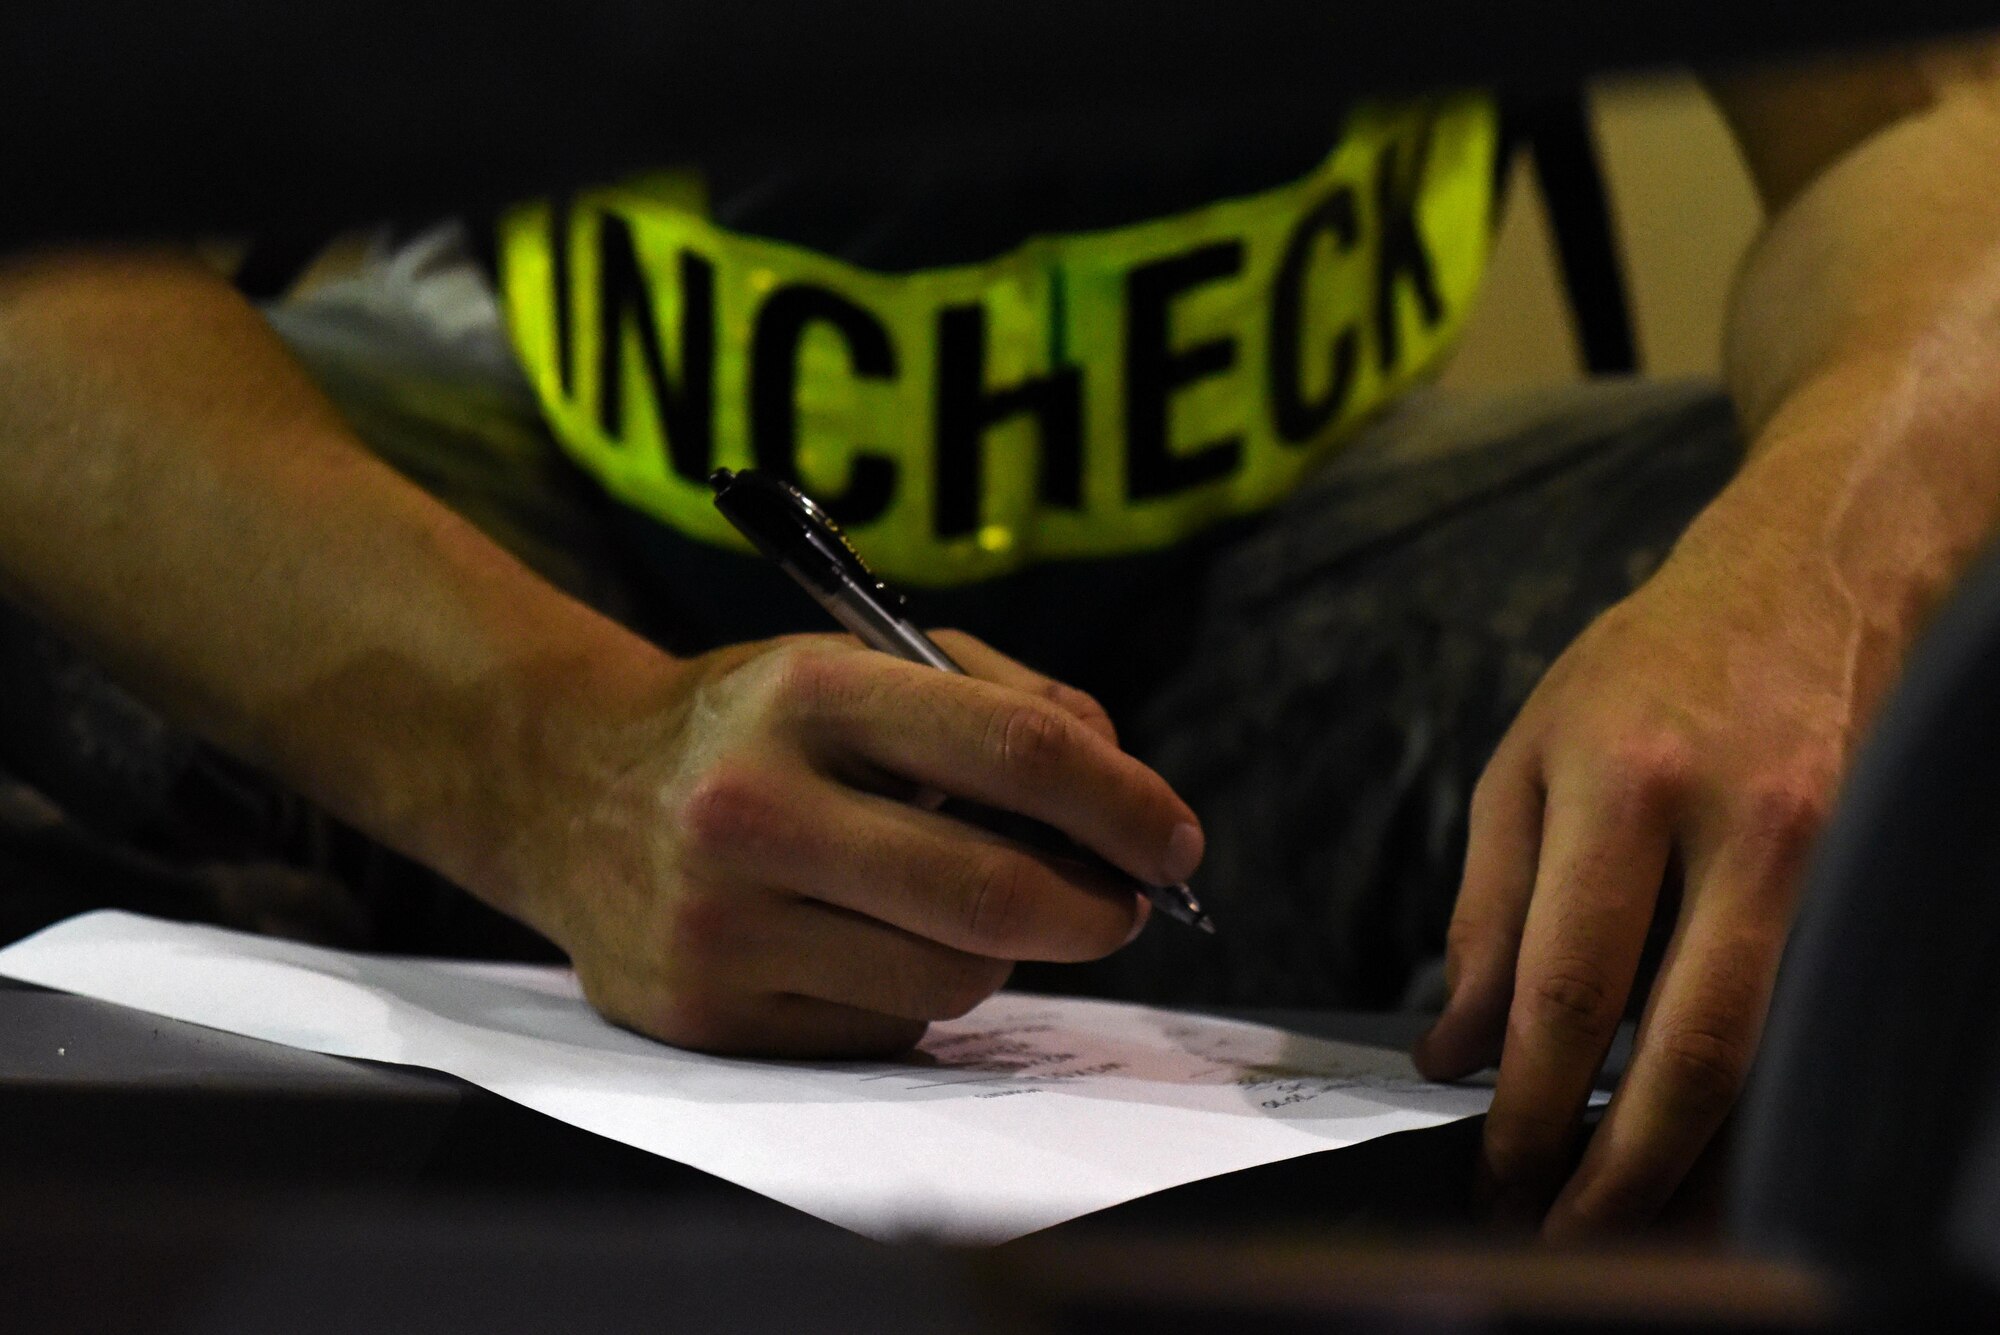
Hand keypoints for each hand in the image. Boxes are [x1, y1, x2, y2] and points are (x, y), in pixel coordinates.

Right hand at [498, 631, 1203, 1056]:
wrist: (564, 787)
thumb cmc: (754, 723)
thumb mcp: (860, 662)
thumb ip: (1005, 700)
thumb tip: (1123, 784)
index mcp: (809, 693)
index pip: (1016, 752)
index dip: (1125, 804)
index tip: (1175, 840)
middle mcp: (756, 807)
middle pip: (995, 892)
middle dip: (1098, 909)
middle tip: (1126, 905)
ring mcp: (724, 920)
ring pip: (951, 979)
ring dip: (1003, 955)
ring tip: (972, 912)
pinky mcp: (707, 1011)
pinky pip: (882, 1030)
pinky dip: (912, 996)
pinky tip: (872, 945)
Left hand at [1413, 523, 1862, 1236]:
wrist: (1812, 574)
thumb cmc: (1647, 668)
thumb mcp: (1526, 760)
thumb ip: (1487, 910)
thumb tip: (1456, 1051)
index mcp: (1626, 784)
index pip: (1571, 991)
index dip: (1533, 1107)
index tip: (1499, 1173)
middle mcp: (1745, 828)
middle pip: (1693, 1051)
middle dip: (1623, 1172)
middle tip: (1562, 1235)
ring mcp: (1834, 861)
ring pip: (1774, 1059)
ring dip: (1700, 1165)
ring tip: (1628, 1222)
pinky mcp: (1880, 885)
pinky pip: (1815, 1027)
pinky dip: (1761, 1108)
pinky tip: (1708, 1155)